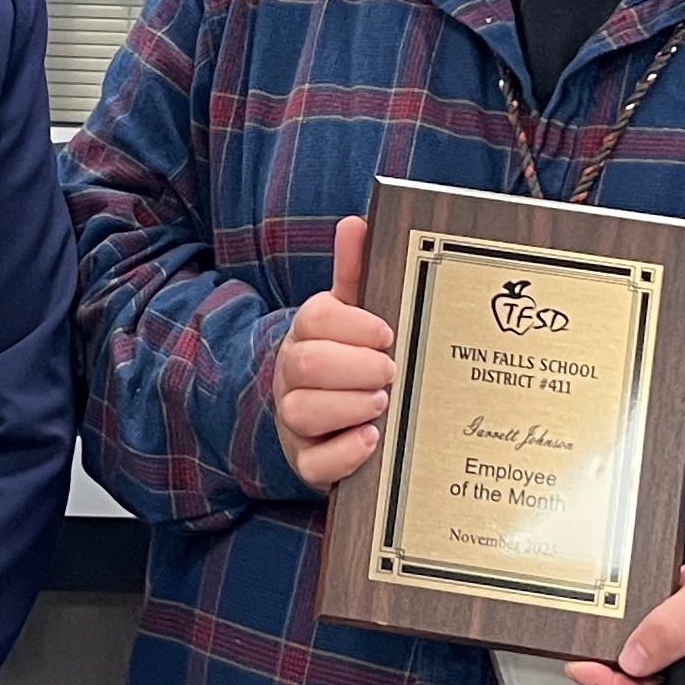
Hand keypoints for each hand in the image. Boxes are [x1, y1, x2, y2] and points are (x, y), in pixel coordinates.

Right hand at [272, 216, 394, 488]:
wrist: (331, 420)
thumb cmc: (350, 359)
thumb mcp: (354, 315)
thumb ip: (357, 272)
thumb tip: (356, 221)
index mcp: (307, 333)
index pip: (314, 319)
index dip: (352, 325)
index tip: (387, 333)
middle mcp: (293, 375)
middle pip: (306, 365)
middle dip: (355, 367)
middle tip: (391, 370)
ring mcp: (294, 421)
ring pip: (302, 412)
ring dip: (350, 406)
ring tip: (382, 403)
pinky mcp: (306, 462)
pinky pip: (313, 463)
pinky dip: (345, 452)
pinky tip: (372, 438)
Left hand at [566, 538, 684, 684]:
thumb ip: (668, 631)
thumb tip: (629, 660)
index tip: (576, 665)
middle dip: (615, 671)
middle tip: (583, 644)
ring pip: (658, 679)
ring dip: (633, 657)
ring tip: (606, 633)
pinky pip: (672, 663)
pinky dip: (652, 645)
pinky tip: (639, 621)